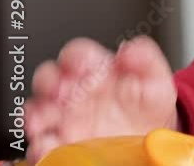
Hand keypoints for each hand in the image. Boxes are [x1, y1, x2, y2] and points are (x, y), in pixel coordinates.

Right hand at [23, 36, 178, 162]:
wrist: (150, 138)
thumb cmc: (148, 105)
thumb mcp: (155, 80)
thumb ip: (145, 59)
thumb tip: (130, 50)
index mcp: (95, 71)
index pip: (77, 55)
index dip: (76, 57)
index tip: (85, 65)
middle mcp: (75, 92)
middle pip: (48, 79)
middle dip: (50, 83)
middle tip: (63, 92)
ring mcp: (66, 118)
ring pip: (39, 111)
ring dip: (38, 114)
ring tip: (45, 121)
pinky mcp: (63, 144)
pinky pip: (43, 144)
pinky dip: (41, 145)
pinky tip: (49, 145)